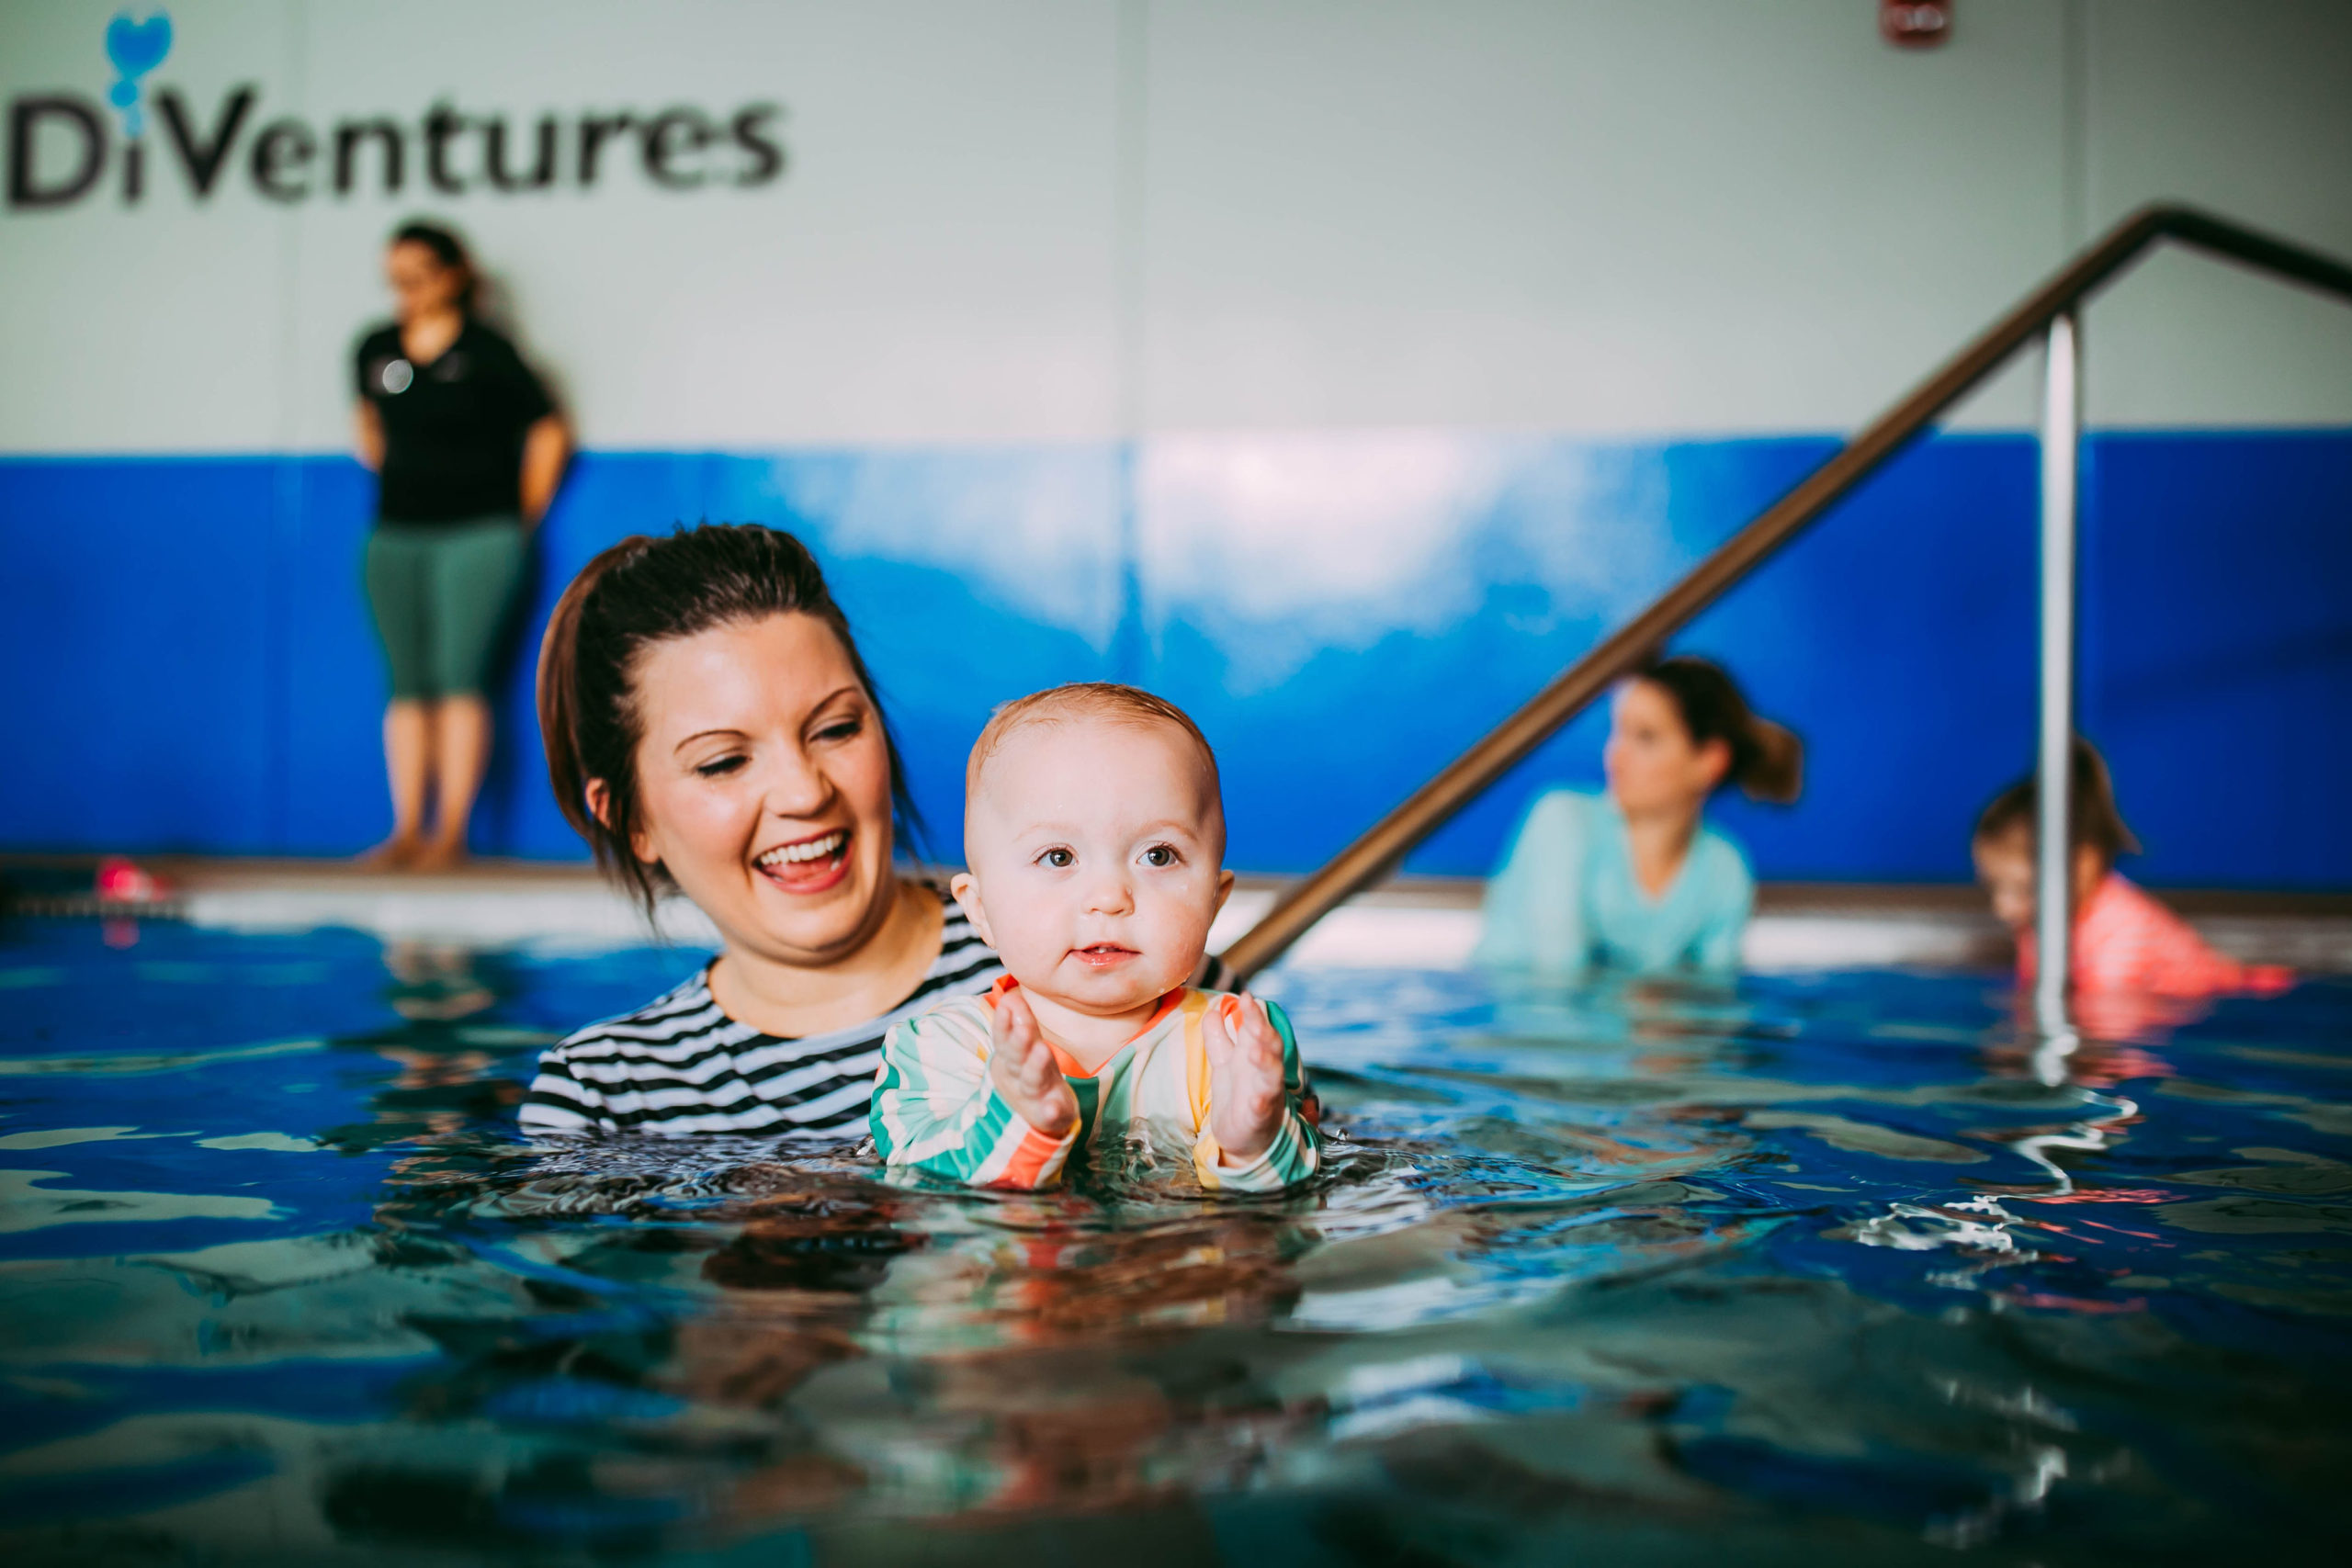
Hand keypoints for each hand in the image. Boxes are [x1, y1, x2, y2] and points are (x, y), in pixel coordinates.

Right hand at [987, 988, 1077, 1137]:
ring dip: (1035, 1066)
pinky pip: (1050, 1113)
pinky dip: (1050, 1111)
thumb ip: (1018, 1021)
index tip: (1006, 1004)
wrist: (1036, 1116)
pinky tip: (1052, 1109)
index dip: (1004, 1023)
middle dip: (1019, 1043)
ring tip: (1043, 1051)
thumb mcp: (1023, 1046)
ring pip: (1032, 1081)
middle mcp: (1020, 1075)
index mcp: (1012, 1057)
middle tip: (1024, 1028)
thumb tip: (1010, 996)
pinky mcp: (1050, 1114)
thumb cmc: (1027, 1072)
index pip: (1004, 1038)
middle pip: (1016, 1058)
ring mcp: (1035, 1096)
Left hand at [1204, 995, 1286, 1164]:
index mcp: (1255, 1056)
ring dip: (1264, 1061)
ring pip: (1271, 1075)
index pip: (1257, 1030)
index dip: (1253, 1013)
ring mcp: (1265, 1094)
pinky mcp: (1259, 1118)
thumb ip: (1219, 1039)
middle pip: (1269, 1045)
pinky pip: (1263, 1109)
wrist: (1244, 1140)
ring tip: (1254, 1050)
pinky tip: (1257, 1098)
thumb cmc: (1239, 1098)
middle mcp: (1263, 1072)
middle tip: (1252, 1008)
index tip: (1246, 996)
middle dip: (1262, 1027)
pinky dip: (1262, 1102)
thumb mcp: (1225, 1064)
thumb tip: (1212, 1012)